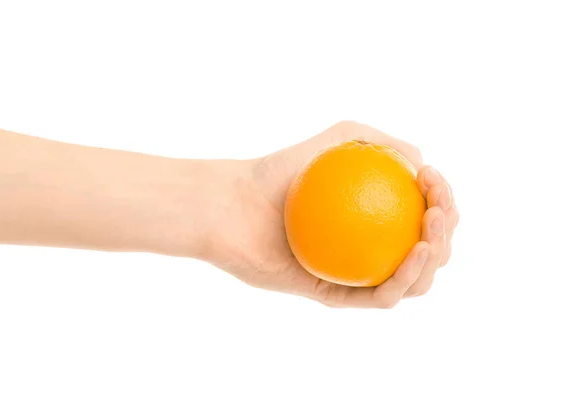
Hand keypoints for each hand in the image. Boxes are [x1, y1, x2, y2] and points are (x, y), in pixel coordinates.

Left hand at [205, 121, 458, 307]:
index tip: (431, 178)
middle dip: (446, 231)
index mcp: (372, 220)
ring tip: (429, 234)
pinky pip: (378, 297)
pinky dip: (404, 279)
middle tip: (435, 210)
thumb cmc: (278, 170)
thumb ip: (379, 141)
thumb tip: (421, 160)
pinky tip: (415, 253)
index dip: (441, 200)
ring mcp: (352, 275)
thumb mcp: (336, 138)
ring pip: (412, 281)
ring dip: (434, 261)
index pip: (422, 217)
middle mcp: (366, 249)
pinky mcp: (334, 297)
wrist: (234, 205)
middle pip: (427, 252)